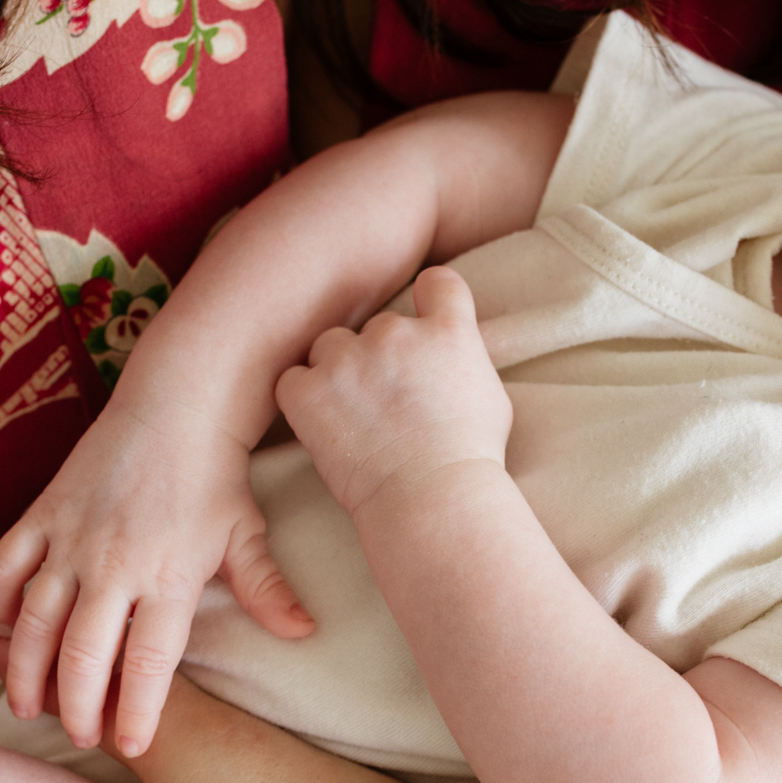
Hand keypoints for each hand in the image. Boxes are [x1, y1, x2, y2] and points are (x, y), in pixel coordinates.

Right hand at [0, 398, 311, 757]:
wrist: (176, 402)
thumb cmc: (215, 476)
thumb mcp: (247, 534)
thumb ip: (268, 590)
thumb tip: (305, 632)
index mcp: (169, 575)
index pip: (147, 661)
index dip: (136, 710)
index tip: (129, 744)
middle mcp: (114, 562)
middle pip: (83, 652)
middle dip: (75, 705)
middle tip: (78, 735)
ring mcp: (72, 537)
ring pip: (34, 619)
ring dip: (26, 669)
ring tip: (26, 705)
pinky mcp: (43, 511)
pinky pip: (6, 566)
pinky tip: (2, 631)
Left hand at [275, 267, 511, 519]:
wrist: (433, 500)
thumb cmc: (468, 461)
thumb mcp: (489, 396)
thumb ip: (463, 360)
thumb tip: (449, 355)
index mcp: (448, 331)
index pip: (438, 282)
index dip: (428, 301)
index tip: (422, 329)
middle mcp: (397, 333)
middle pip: (377, 325)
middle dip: (379, 356)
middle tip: (386, 404)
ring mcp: (349, 359)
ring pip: (330, 347)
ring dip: (336, 372)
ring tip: (352, 418)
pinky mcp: (310, 390)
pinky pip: (292, 380)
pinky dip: (303, 400)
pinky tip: (323, 427)